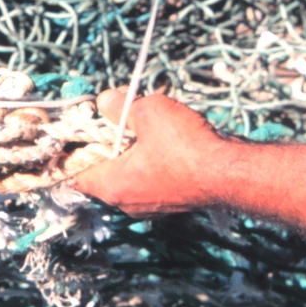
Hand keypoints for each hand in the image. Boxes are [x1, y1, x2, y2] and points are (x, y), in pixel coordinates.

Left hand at [71, 89, 224, 214]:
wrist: (229, 172)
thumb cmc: (184, 145)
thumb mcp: (147, 112)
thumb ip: (119, 107)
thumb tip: (104, 101)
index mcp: (113, 186)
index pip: (77, 176)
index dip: (76, 153)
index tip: (84, 131)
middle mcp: (128, 203)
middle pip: (104, 174)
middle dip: (108, 148)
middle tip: (117, 122)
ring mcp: (152, 205)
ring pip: (130, 178)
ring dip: (132, 155)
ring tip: (145, 128)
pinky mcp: (173, 202)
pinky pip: (152, 181)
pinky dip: (153, 164)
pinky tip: (168, 143)